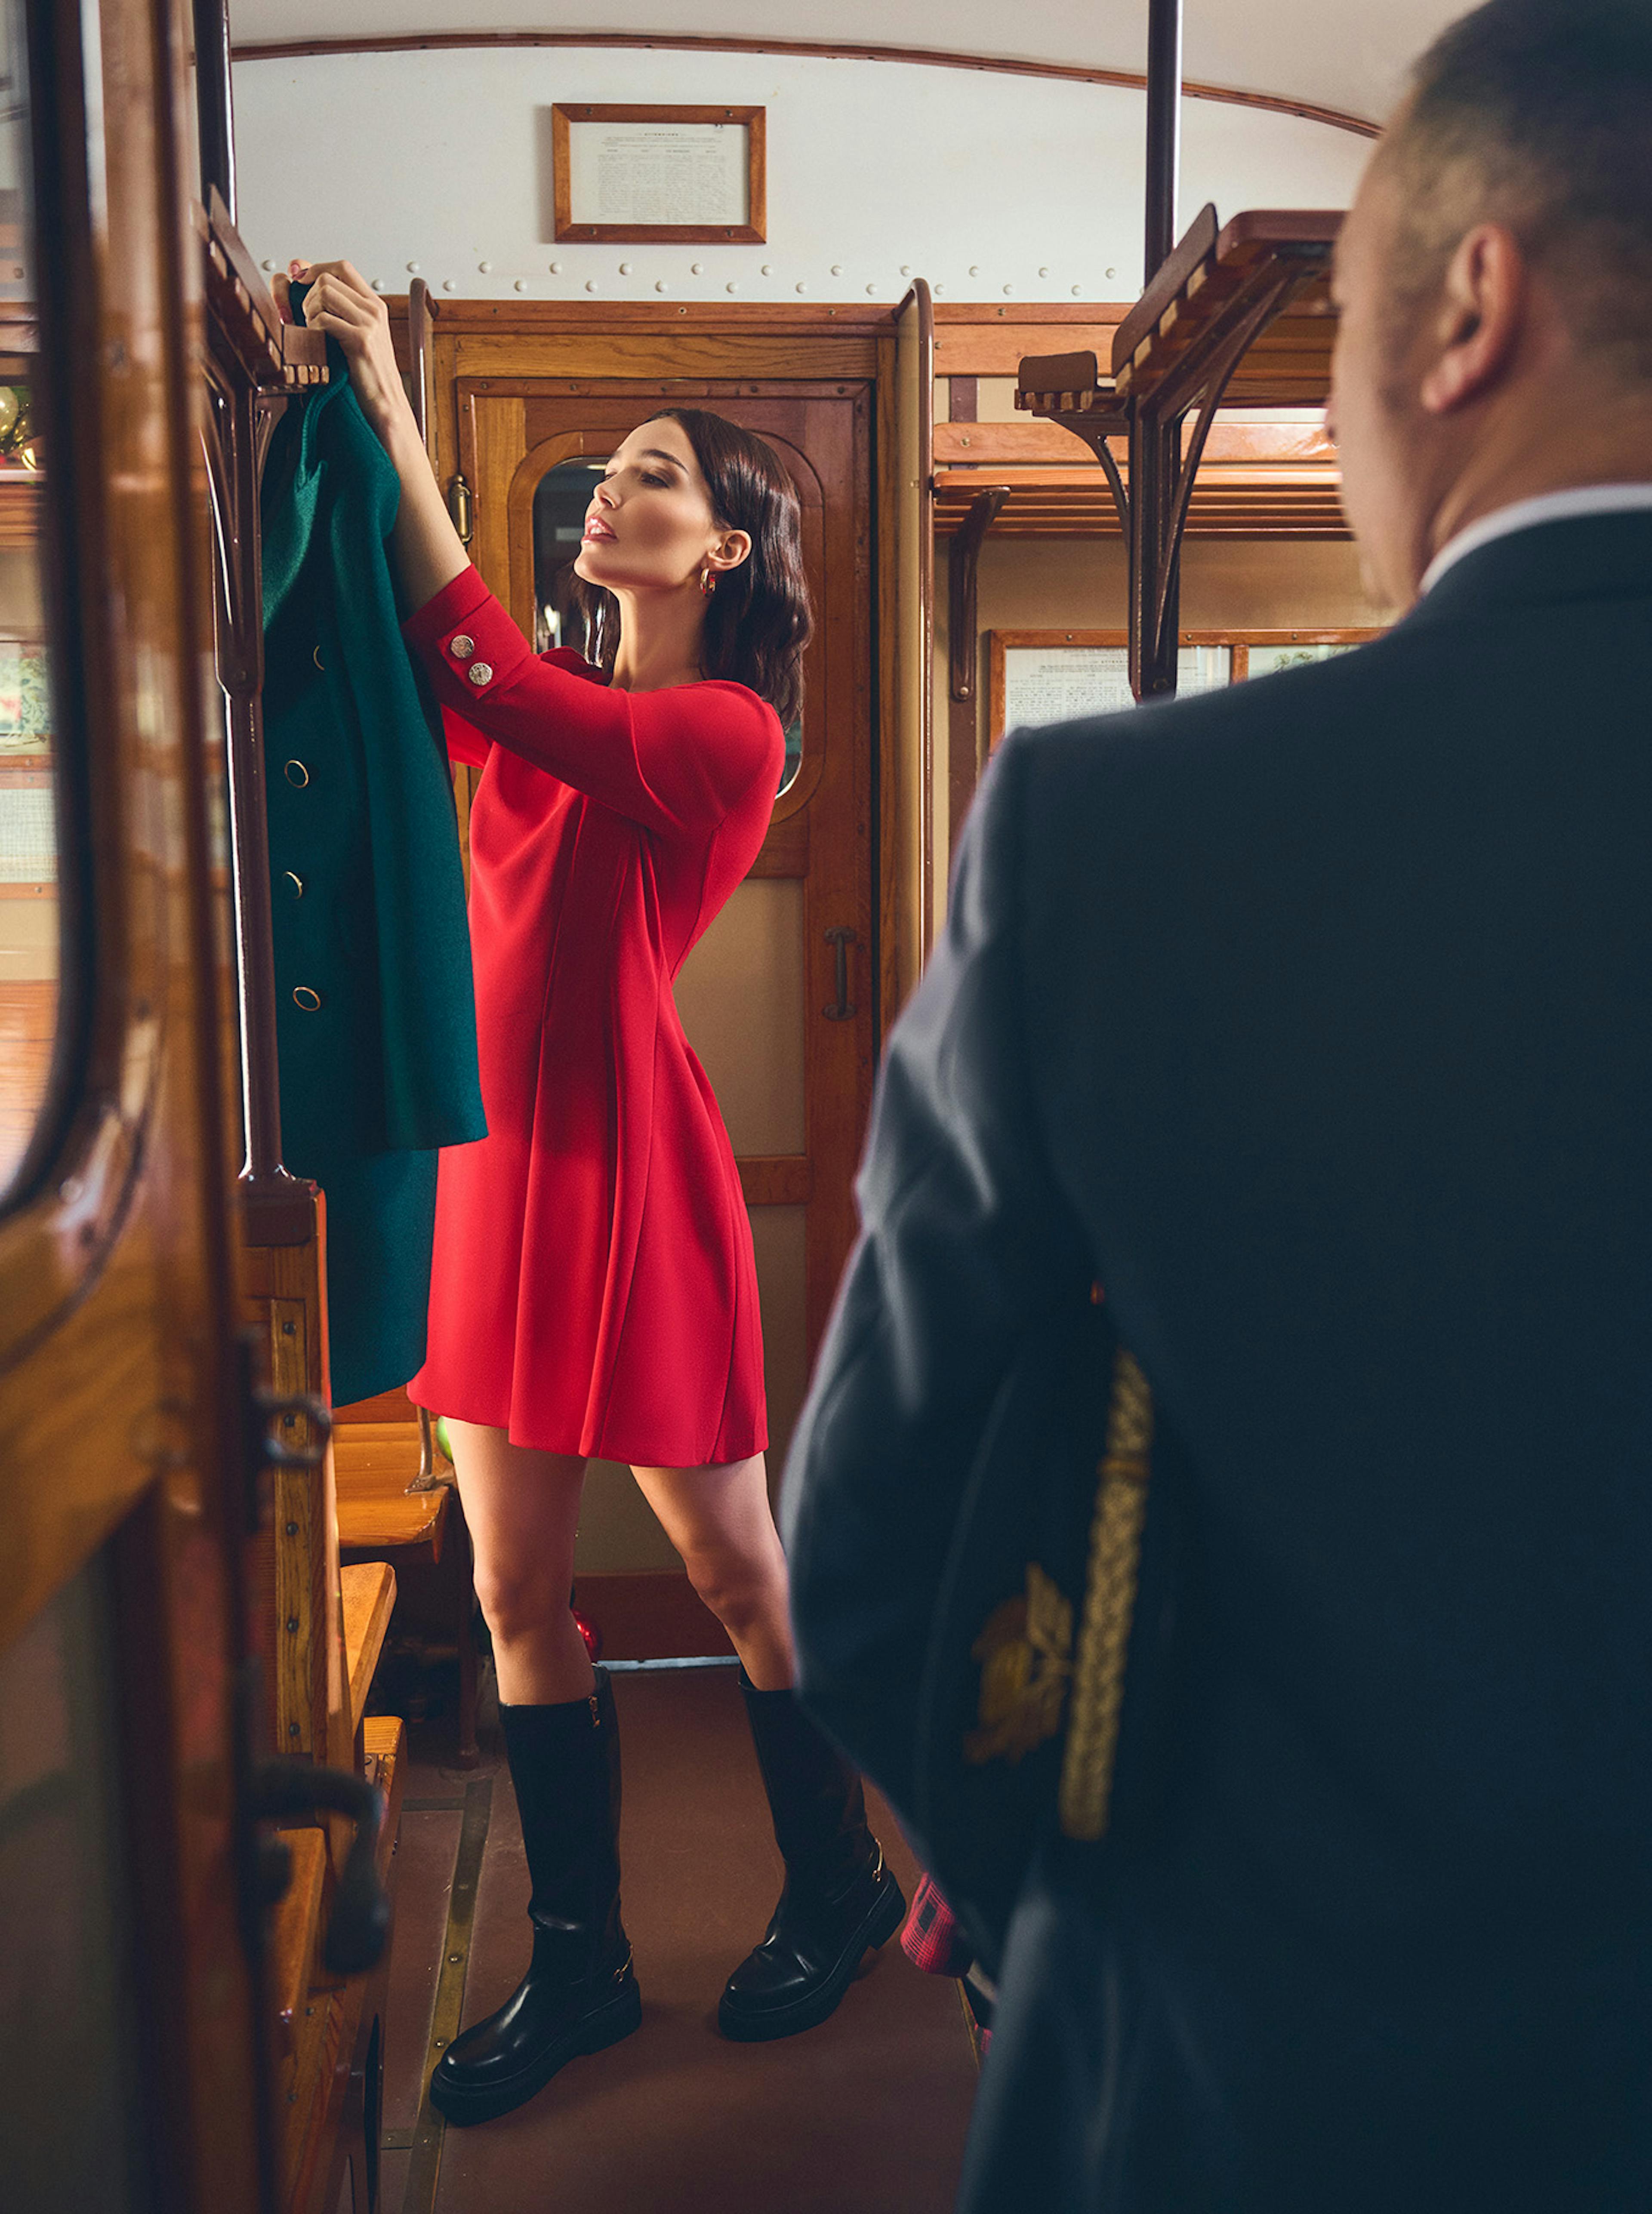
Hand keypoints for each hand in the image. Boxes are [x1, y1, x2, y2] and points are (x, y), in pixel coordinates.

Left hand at [278, 258, 415, 452]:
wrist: (385, 402)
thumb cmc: (367, 372)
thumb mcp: (358, 333)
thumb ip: (341, 309)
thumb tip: (307, 281)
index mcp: (374, 304)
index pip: (342, 267)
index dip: (316, 268)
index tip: (300, 280)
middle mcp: (374, 309)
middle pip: (328, 278)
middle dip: (307, 293)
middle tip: (306, 316)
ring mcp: (369, 323)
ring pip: (324, 293)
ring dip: (309, 310)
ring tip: (313, 330)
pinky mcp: (361, 340)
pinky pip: (325, 319)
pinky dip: (313, 328)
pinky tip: (318, 342)